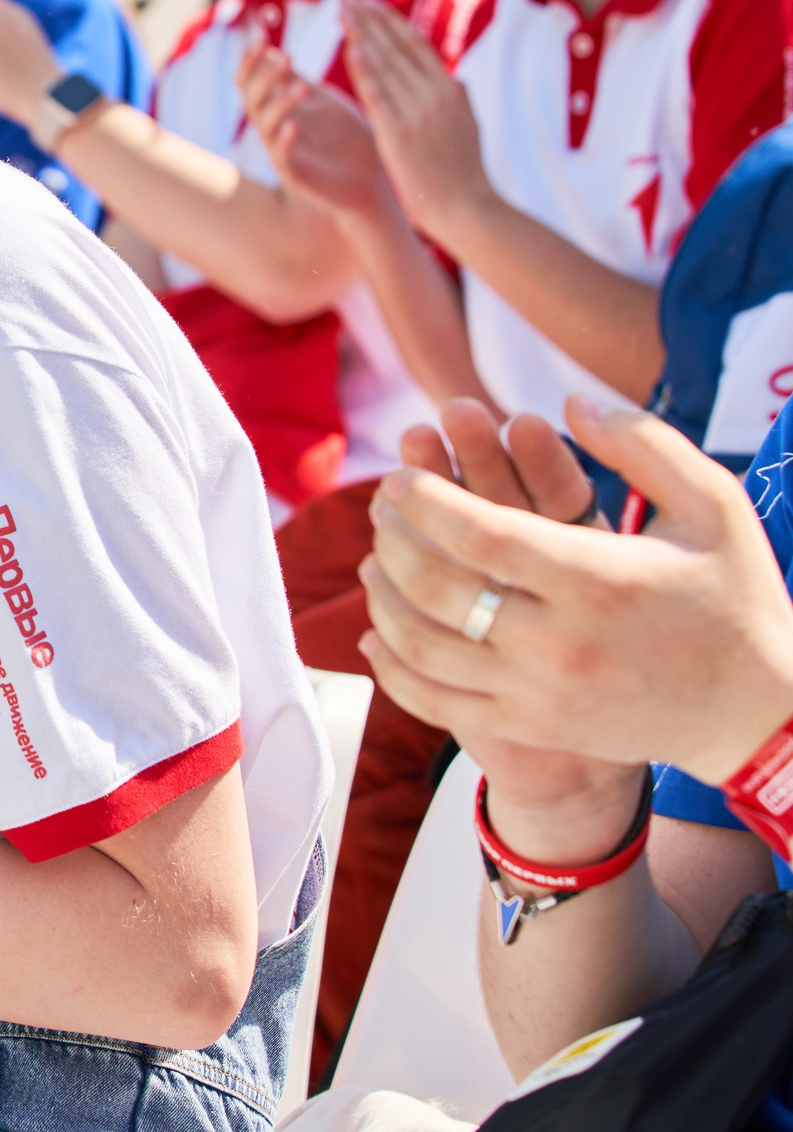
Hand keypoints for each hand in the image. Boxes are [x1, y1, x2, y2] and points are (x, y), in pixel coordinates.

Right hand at [237, 44, 391, 214]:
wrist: (372, 180)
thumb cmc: (347, 138)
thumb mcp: (322, 102)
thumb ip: (298, 81)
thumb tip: (278, 50)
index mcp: (279, 107)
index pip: (250, 79)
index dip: (251, 58)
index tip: (260, 35)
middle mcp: (274, 128)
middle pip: (250, 98)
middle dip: (263, 77)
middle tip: (286, 58)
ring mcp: (281, 151)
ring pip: (264, 125)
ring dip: (279, 104)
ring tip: (302, 88)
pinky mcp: (295, 176)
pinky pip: (281, 157)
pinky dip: (284, 140)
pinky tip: (294, 126)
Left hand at [342, 1, 490, 239]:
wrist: (467, 209)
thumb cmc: (464, 174)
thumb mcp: (467, 126)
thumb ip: (457, 100)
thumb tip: (454, 78)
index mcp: (451, 90)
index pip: (416, 46)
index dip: (391, 23)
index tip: (370, 4)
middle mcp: (436, 93)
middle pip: (398, 47)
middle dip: (371, 20)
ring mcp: (419, 111)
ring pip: (386, 63)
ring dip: (362, 34)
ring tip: (342, 12)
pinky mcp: (401, 132)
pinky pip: (379, 93)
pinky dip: (365, 68)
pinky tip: (351, 48)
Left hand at [361, 397, 792, 789]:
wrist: (756, 712)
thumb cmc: (734, 597)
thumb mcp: (713, 507)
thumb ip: (644, 446)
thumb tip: (568, 404)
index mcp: (599, 578)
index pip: (482, 535)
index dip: (426, 501)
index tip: (400, 475)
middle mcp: (560, 641)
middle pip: (438, 587)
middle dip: (394, 539)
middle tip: (382, 508)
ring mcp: (539, 692)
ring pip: (423, 645)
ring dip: (383, 596)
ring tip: (375, 558)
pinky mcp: (531, 727)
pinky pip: (435, 701)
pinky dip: (392, 667)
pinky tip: (378, 632)